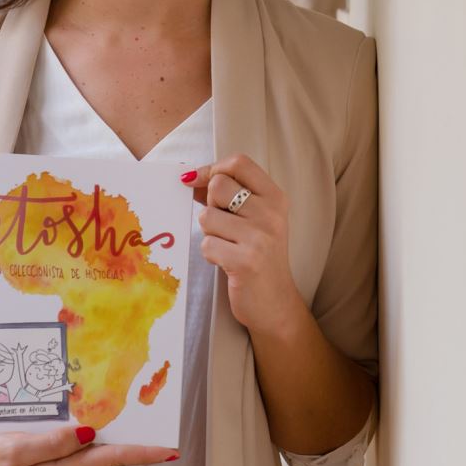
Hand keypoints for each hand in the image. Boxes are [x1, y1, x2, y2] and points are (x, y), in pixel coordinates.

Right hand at [0, 427, 178, 465]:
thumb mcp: (14, 452)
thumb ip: (52, 444)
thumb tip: (89, 433)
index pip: (111, 460)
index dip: (143, 454)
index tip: (171, 450)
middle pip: (109, 454)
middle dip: (136, 439)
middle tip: (161, 418)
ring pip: (93, 449)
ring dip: (113, 433)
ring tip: (135, 408)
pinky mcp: (46, 462)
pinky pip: (75, 446)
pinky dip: (88, 432)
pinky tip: (93, 414)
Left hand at [184, 153, 305, 338]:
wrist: (275, 303)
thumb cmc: (258, 255)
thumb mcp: (253, 219)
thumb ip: (228, 195)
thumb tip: (190, 177)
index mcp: (275, 197)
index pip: (239, 162)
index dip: (212, 169)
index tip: (198, 182)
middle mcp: (271, 213)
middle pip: (218, 185)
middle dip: (210, 204)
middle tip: (223, 225)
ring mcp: (260, 237)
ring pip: (207, 216)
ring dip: (209, 233)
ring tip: (227, 246)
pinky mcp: (245, 262)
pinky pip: (206, 244)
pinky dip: (210, 254)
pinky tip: (226, 262)